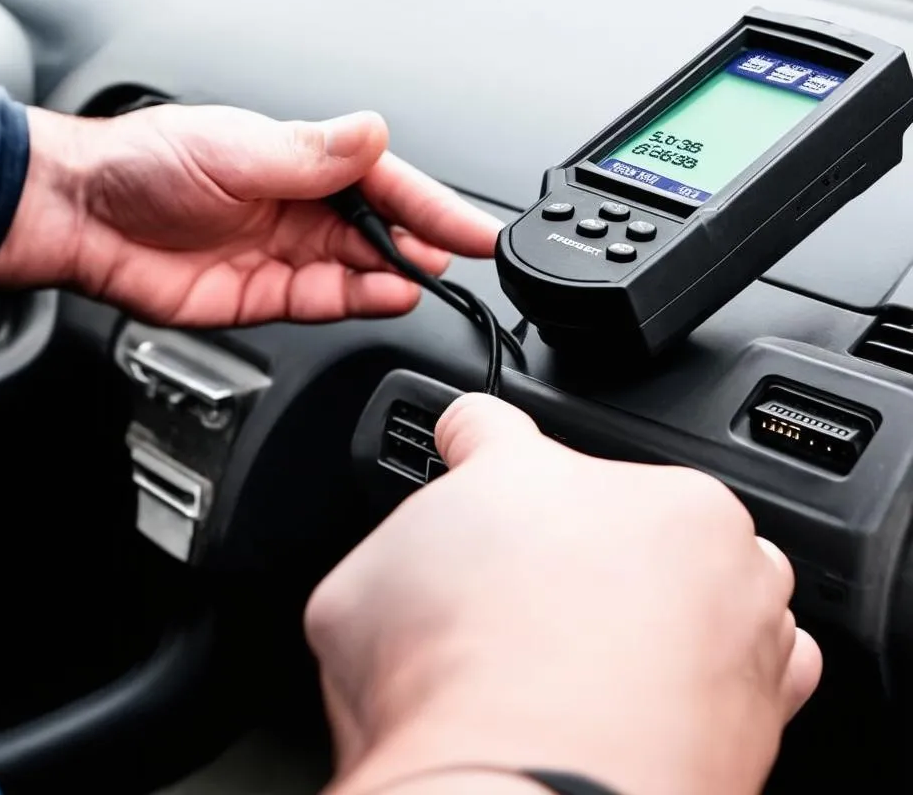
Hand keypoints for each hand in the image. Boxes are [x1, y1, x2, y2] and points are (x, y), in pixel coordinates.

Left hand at [0, 105, 501, 325]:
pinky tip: (386, 296)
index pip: (383, 179)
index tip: (473, 224)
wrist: (81, 219)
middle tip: (458, 251)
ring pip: (359, 267)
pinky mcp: (266, 294)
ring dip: (395, 273)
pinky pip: (324, 299)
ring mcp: (285, 250)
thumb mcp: (235, 148)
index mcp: (299, 157)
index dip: (432, 203)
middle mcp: (299, 203)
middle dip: (423, 239)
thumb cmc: (143, 165)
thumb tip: (372, 134)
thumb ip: (311, 154)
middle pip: (381, 226)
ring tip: (426, 275)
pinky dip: (358, 300)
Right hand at [305, 395, 821, 794]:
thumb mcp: (353, 598)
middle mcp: (630, 505)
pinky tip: (672, 687)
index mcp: (521, 473)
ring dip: (656, 590)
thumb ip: (395, 553)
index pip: (489, 428)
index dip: (470, 441)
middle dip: (566, 541)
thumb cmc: (443, 698)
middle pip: (596, 498)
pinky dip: (721, 653)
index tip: (469, 445)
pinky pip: (759, 636)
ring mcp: (715, 580)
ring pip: (686, 556)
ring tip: (603, 658)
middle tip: (526, 611)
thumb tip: (413, 568)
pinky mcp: (772, 668)